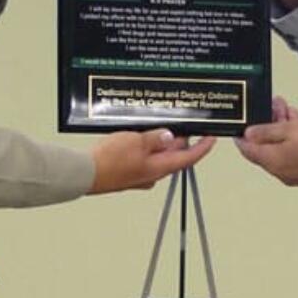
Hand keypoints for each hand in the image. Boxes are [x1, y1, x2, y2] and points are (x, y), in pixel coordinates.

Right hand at [89, 129, 215, 193]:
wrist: (85, 173)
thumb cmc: (109, 162)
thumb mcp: (137, 141)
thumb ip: (156, 138)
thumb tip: (170, 136)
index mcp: (159, 168)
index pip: (189, 158)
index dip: (203, 147)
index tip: (212, 138)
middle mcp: (152, 174)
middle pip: (173, 155)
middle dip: (179, 139)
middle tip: (184, 122)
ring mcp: (139, 174)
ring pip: (157, 155)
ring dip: (161, 141)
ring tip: (158, 124)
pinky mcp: (127, 172)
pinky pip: (143, 157)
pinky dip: (146, 146)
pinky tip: (138, 136)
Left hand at [236, 108, 297, 185]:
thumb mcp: (291, 127)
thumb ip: (267, 131)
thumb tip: (250, 135)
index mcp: (273, 163)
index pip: (248, 150)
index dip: (243, 135)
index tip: (242, 124)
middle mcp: (282, 172)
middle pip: (265, 148)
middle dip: (267, 125)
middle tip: (272, 107)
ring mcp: (296, 173)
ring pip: (281, 149)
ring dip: (281, 129)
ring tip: (288, 110)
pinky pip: (294, 153)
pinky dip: (293, 139)